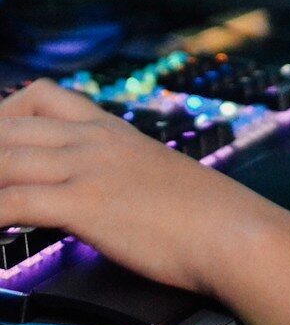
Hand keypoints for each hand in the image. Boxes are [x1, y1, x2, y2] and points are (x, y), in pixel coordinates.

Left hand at [0, 78, 284, 298]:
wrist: (231, 229)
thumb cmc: (199, 212)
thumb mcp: (151, 173)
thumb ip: (116, 168)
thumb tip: (90, 188)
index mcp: (111, 128)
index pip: (39, 96)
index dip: (4, 116)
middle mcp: (96, 139)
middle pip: (9, 126)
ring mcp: (91, 168)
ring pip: (5, 158)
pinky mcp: (88, 203)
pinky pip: (15, 201)